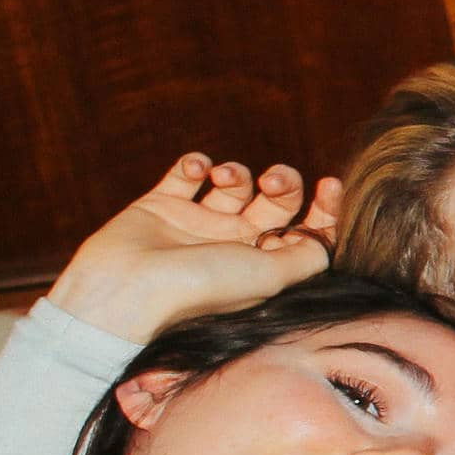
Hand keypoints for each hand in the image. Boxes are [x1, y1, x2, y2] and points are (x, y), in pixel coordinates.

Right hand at [47, 155, 339, 343]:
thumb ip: (307, 256)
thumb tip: (330, 239)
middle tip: (272, 182)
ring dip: (237, 170)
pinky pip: (185, 172)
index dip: (323, 208)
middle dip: (283, 181)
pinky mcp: (160, 206)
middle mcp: (233, 245)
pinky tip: (196, 170)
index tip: (330, 186)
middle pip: (275, 200)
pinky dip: (195, 161)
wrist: (124, 293)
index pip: (304, 231)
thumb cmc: (198, 291)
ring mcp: (196, 224)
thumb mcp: (268, 276)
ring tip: (225, 178)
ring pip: (233, 182)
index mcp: (262, 266)